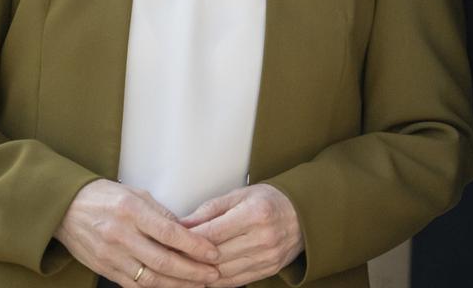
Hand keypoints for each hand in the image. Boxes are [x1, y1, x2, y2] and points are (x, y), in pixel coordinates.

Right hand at [54, 178, 221, 287]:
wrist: (66, 208)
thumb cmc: (104, 196)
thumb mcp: (134, 193)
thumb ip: (159, 213)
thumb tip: (185, 232)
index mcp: (131, 210)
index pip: (169, 233)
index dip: (194, 246)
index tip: (212, 252)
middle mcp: (121, 234)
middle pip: (163, 261)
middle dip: (192, 271)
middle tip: (213, 274)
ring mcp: (112, 255)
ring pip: (151, 280)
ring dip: (178, 285)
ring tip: (198, 285)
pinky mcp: (105, 270)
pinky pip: (135, 286)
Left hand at [179, 183, 303, 286]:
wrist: (302, 215)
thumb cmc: (266, 199)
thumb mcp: (240, 194)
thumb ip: (211, 209)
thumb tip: (183, 223)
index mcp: (254, 214)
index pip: (213, 232)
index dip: (189, 239)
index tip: (170, 240)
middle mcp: (262, 238)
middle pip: (218, 255)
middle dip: (191, 258)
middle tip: (170, 257)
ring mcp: (267, 258)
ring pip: (225, 273)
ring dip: (201, 273)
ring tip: (182, 269)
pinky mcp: (268, 271)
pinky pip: (237, 281)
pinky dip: (218, 282)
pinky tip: (203, 277)